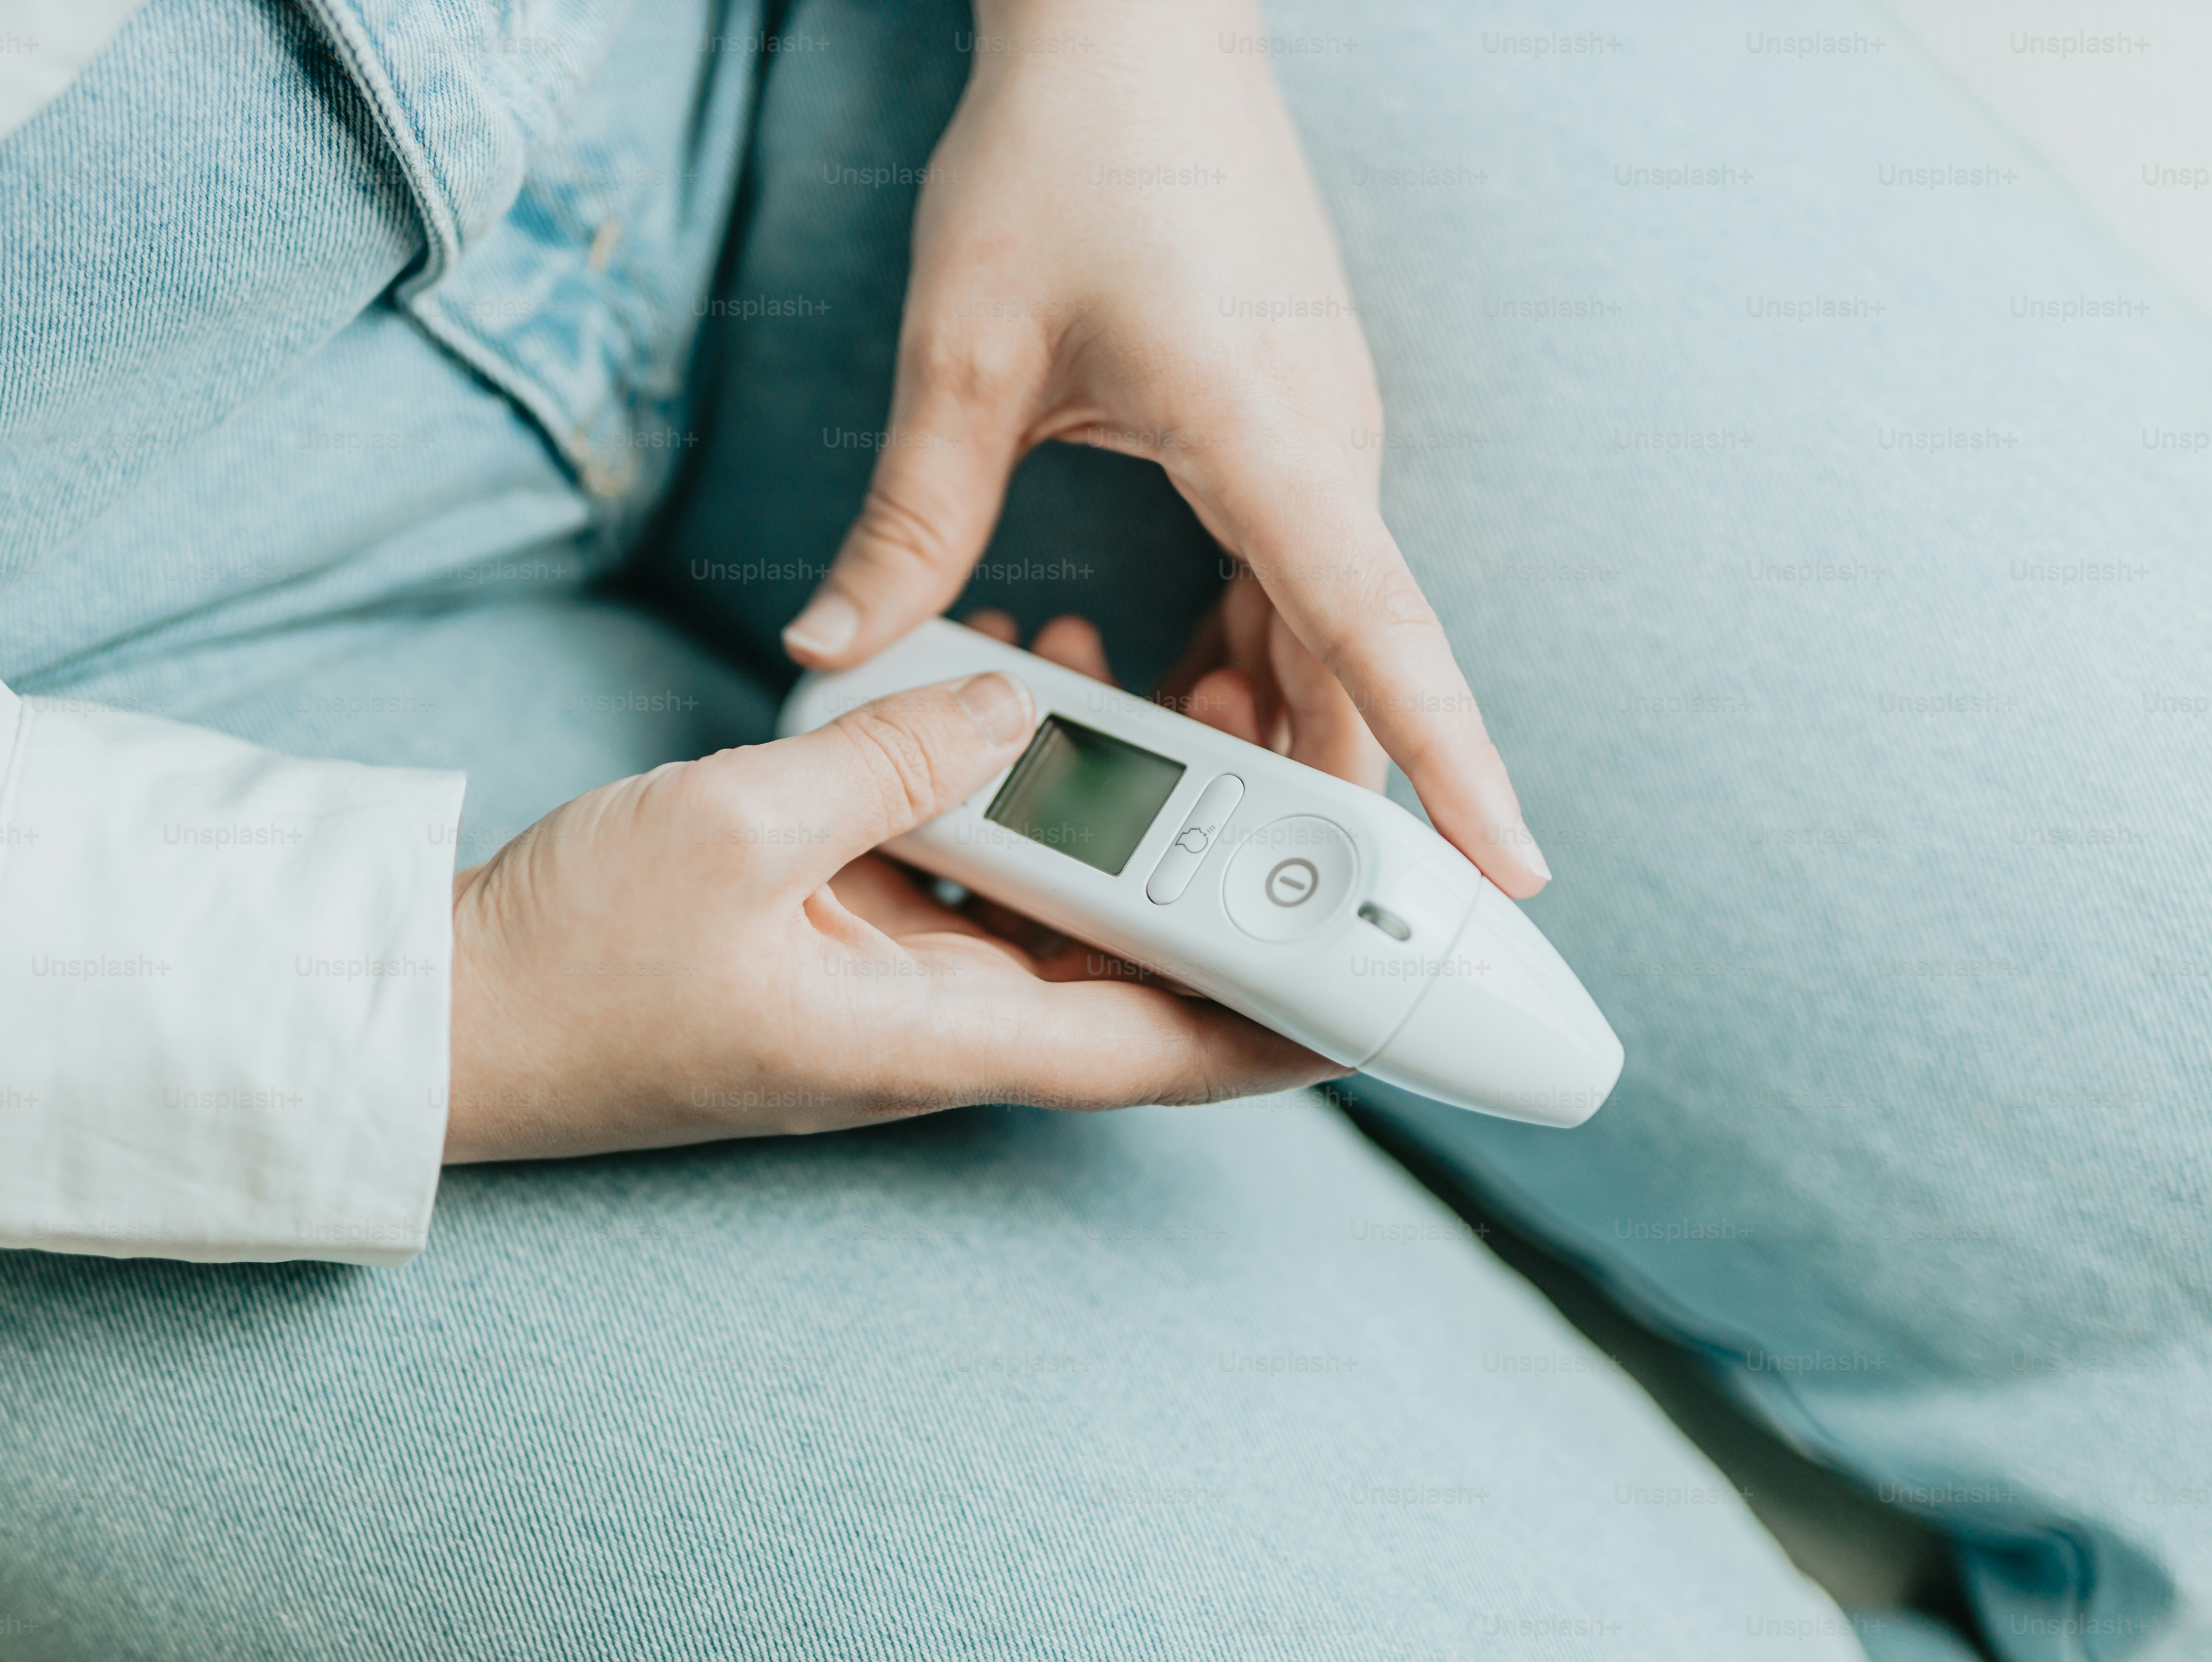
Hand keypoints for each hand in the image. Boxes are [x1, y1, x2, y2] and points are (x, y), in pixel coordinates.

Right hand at [440, 666, 1335, 1162]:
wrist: (451, 1018)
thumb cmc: (572, 960)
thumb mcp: (732, 830)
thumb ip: (886, 762)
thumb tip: (1008, 706)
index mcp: (928, 1037)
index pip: (1158, 1046)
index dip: (1284, 1020)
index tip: (1387, 980)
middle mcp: (934, 1030)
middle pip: (1130, 975)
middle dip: (1218, 881)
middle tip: (1283, 764)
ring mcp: (892, 993)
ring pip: (1050, 916)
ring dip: (1102, 820)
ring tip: (1126, 682)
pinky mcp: (847, 950)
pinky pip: (964, 884)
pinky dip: (1001, 807)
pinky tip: (999, 708)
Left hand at [778, 0, 1547, 896]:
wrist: (1130, 22)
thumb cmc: (1060, 159)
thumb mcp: (963, 351)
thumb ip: (912, 517)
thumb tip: (835, 651)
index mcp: (1262, 430)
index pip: (1377, 628)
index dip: (1447, 758)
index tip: (1509, 864)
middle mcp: (1324, 440)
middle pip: (1357, 659)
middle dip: (1312, 784)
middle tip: (1244, 893)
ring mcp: (1321, 430)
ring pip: (1325, 623)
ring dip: (1261, 715)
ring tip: (1167, 786)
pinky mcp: (1292, 419)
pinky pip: (1296, 570)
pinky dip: (1247, 646)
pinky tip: (1172, 687)